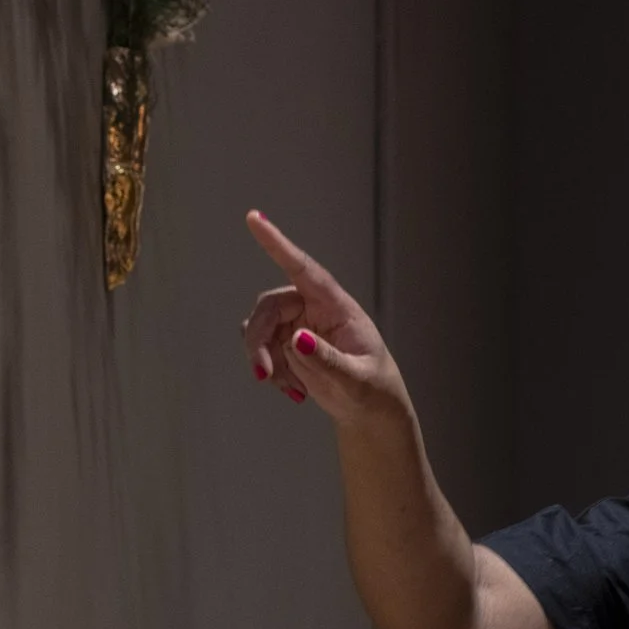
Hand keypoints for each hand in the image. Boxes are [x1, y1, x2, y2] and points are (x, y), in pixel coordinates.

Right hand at [243, 211, 407, 428]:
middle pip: (270, 307)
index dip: (278, 244)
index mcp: (337, 306)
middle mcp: (314, 308)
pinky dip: (271, 371)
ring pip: (260, 327)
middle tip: (263, 374)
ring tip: (293, 390)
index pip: (304, 268)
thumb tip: (297, 338)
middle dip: (259, 340)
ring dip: (265, 359)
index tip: (255, 218)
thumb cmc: (373, 389)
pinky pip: (262, 348)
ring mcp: (298, 324)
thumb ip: (328, 361)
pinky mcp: (287, 343)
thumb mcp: (356, 380)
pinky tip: (294, 391)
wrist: (369, 410)